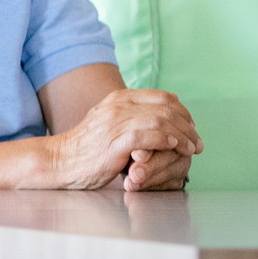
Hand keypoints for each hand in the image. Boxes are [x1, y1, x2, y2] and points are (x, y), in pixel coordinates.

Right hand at [43, 90, 201, 189]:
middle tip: (198, 142)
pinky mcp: (115, 140)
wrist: (60, 161)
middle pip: (167, 108)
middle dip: (188, 125)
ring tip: (192, 149)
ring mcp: (117, 121)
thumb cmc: (88, 148)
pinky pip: (149, 136)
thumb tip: (163, 121)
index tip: (192, 128)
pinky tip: (175, 148)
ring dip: (182, 135)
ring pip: (162, 120)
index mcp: (121, 98)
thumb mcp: (111, 124)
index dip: (183, 112)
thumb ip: (133, 118)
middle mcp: (120, 105)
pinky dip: (166, 140)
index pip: (164, 97)